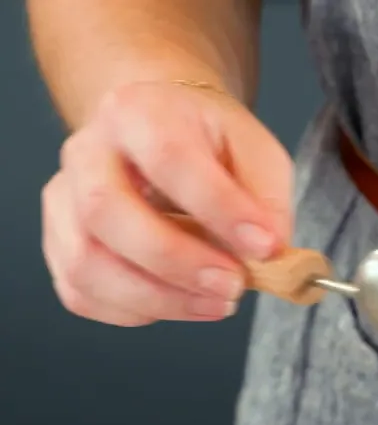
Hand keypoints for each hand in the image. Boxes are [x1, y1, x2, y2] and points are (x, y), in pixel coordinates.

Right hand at [42, 79, 292, 326]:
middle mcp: (86, 152)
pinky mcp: (59, 245)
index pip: (167, 157)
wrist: (157, 138)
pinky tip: (181, 302)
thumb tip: (270, 251)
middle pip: (104, 209)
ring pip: (85, 261)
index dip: (218, 207)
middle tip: (234, 286)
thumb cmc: (210, 147)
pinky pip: (82, 293)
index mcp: (137, 112)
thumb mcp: (256, 153)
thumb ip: (267, 199)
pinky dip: (136, 311)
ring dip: (158, 297)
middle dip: (175, 260)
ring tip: (217, 303)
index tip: (265, 246)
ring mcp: (64, 200)